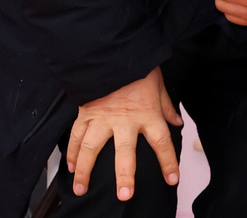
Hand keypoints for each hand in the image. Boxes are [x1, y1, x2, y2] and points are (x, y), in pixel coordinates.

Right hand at [66, 66, 180, 199]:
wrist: (114, 51)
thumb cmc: (138, 66)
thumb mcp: (159, 83)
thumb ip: (166, 106)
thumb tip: (176, 122)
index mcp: (147, 113)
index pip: (162, 142)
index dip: (168, 162)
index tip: (172, 178)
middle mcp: (125, 120)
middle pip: (125, 153)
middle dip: (125, 176)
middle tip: (124, 195)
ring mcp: (102, 118)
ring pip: (92, 149)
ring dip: (86, 171)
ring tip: (81, 189)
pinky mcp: (86, 113)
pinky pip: (76, 136)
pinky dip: (72, 152)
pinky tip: (70, 167)